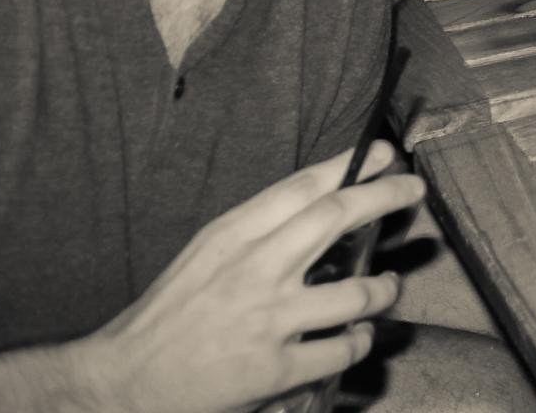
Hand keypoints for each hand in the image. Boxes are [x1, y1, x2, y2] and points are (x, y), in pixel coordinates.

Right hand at [79, 142, 425, 412]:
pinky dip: (360, 340)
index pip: (302, 187)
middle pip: (336, 216)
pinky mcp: (276, 368)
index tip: (385, 153)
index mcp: (232, 236)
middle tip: (413, 188)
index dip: (350, 165)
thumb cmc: (166, 317)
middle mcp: (254, 270)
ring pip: (358, 290)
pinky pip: (342, 347)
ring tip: (389, 284)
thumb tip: (318, 208)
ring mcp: (268, 319)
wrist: (121, 382)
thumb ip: (257, 232)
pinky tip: (359, 335)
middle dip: (385, 195)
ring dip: (385, 286)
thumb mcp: (205, 255)